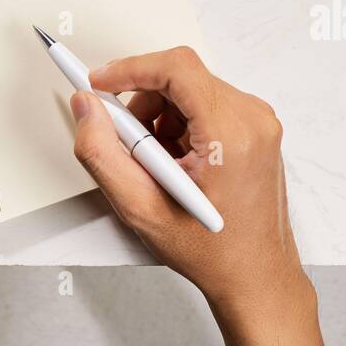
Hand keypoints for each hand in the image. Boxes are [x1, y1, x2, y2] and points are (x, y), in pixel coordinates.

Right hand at [71, 46, 305, 308]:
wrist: (255, 276)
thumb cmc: (210, 250)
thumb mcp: (140, 208)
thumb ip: (102, 153)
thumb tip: (86, 107)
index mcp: (232, 134)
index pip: (177, 69)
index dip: (129, 69)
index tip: (97, 83)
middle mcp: (253, 119)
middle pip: (180, 78)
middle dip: (142, 104)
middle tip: (126, 145)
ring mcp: (259, 122)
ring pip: (190, 91)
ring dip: (159, 119)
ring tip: (155, 167)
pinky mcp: (255, 129)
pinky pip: (205, 105)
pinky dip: (178, 126)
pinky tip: (175, 165)